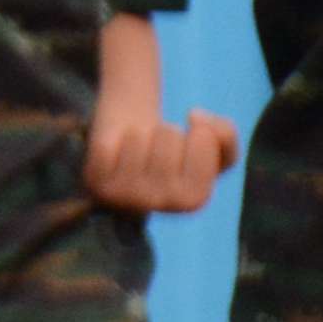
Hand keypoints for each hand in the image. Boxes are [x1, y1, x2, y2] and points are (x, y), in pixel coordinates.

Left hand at [87, 105, 239, 217]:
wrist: (132, 148)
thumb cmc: (177, 149)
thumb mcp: (215, 144)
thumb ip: (225, 134)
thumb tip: (195, 117)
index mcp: (195, 199)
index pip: (203, 138)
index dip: (197, 131)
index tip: (189, 144)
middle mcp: (161, 204)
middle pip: (168, 135)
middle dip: (165, 131)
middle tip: (159, 147)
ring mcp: (125, 197)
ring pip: (137, 137)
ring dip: (138, 133)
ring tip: (138, 149)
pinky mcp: (96, 183)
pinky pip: (106, 146)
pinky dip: (112, 139)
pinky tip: (116, 153)